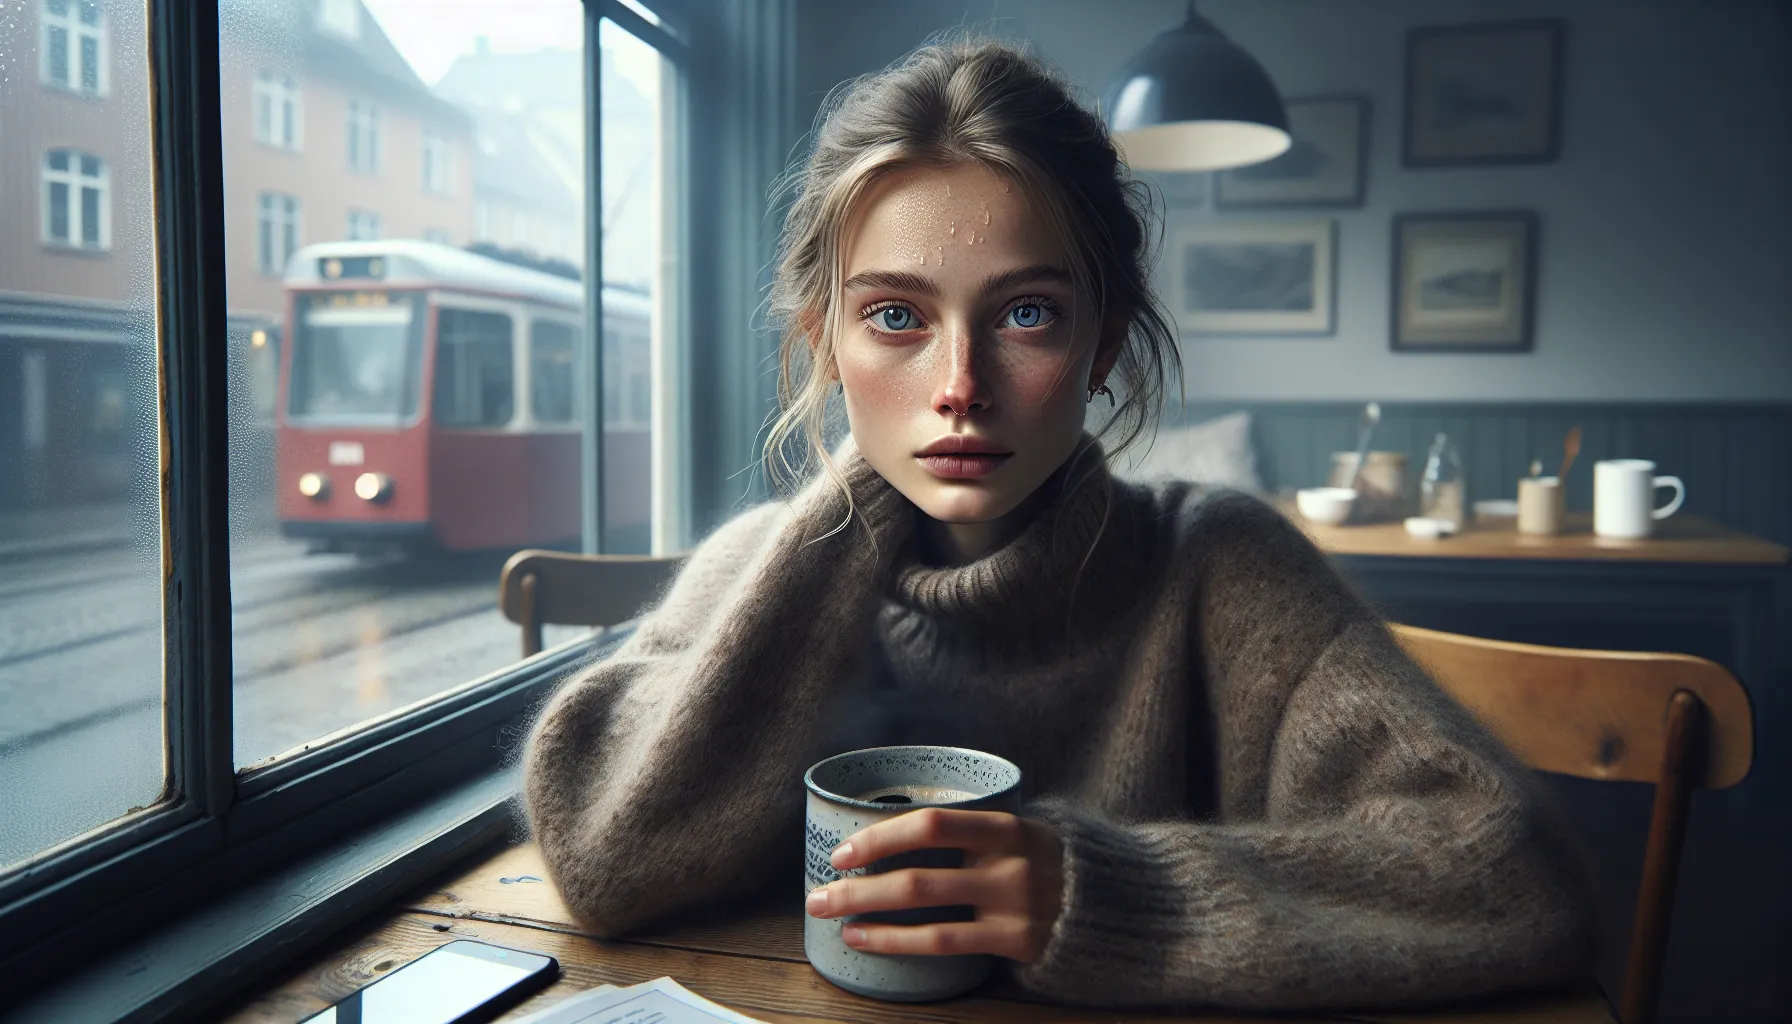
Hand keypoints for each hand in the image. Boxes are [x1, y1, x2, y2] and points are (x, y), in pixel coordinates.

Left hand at [804, 808, 1063, 962]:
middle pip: (917, 873)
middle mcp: (1010, 864)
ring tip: (831, 916)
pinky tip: (865, 940)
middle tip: (817, 893)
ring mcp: (1013, 906)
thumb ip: (972, 829)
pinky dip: (896, 941)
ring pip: (924, 911)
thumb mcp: (1020, 831)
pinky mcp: (1015, 942)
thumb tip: (893, 826)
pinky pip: (943, 944)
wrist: (1115, 905)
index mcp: (1008, 826)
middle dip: (857, 883)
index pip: (932, 822)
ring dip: (867, 912)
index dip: (881, 835)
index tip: (842, 850)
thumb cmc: (1049, 862)